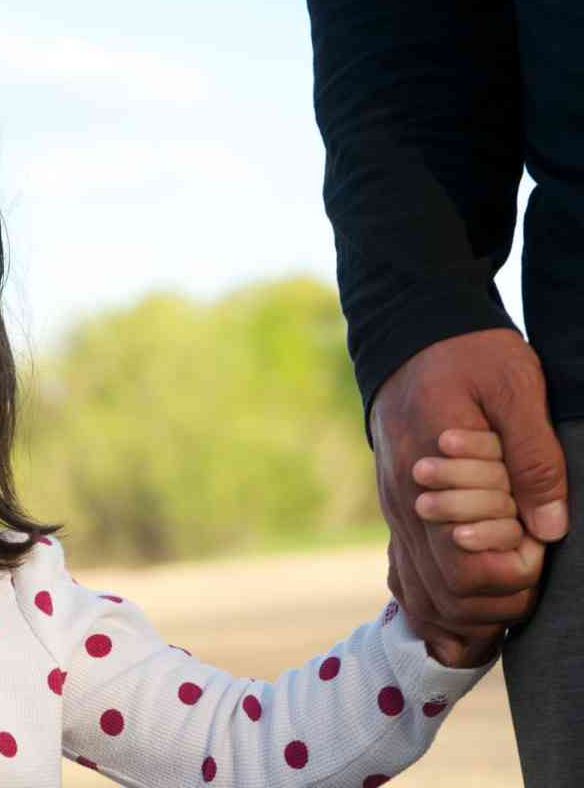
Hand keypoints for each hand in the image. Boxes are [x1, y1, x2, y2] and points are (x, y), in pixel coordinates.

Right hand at [372, 329, 567, 667]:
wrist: (409, 333)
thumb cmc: (469, 353)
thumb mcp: (516, 388)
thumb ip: (533, 458)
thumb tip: (548, 529)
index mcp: (428, 475)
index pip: (465, 568)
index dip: (513, 573)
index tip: (539, 542)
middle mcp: (404, 503)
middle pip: (445, 597)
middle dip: (499, 601)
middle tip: (535, 567)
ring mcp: (395, 510)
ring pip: (423, 596)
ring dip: (471, 610)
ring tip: (513, 588)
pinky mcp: (397, 509)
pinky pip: (406, 577)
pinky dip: (439, 601)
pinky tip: (474, 598)